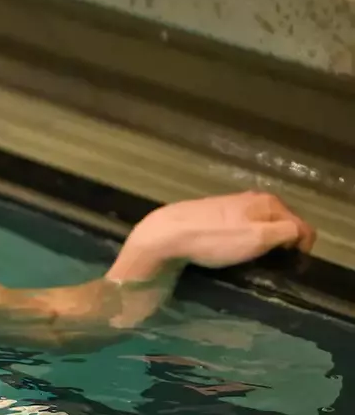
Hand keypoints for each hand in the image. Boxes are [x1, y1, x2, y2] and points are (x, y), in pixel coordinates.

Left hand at [126, 191, 315, 269]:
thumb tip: (301, 234)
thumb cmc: (214, 239)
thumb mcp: (259, 237)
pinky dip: (242, 243)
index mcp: (267, 202)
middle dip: (281, 246)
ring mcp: (230, 206)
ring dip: (261, 245)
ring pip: (259, 227)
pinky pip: (239, 230)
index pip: (302, 226)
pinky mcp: (213, 216)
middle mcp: (251, 199)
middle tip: (270, 266)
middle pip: (280, 225)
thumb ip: (287, 232)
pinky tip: (229, 253)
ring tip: (250, 262)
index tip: (289, 268)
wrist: (166, 235)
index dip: (301, 249)